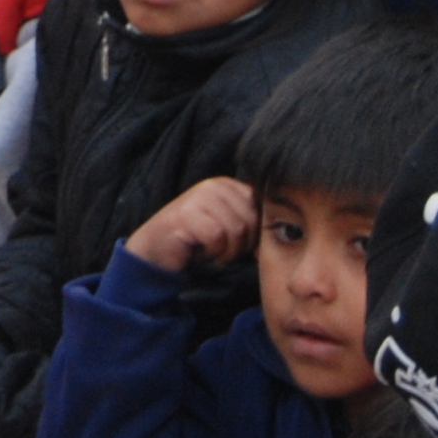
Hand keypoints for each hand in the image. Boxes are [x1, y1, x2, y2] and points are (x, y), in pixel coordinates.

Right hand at [126, 173, 253, 273]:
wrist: (156, 252)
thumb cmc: (197, 242)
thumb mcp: (227, 224)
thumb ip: (248, 217)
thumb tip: (281, 228)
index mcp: (227, 185)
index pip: (260, 208)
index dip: (254, 233)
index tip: (236, 244)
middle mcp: (214, 185)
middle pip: (251, 220)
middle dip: (241, 244)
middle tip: (221, 250)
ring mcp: (199, 196)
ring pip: (237, 229)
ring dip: (226, 250)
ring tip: (211, 251)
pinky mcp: (187, 213)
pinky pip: (217, 237)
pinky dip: (212, 252)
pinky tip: (200, 251)